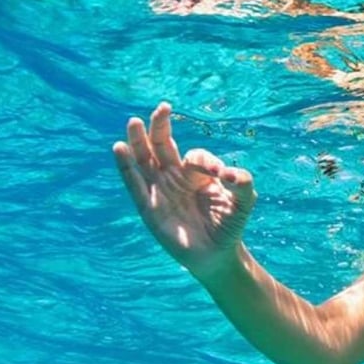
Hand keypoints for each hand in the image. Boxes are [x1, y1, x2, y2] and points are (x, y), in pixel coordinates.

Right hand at [114, 102, 255, 278]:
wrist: (217, 255)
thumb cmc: (229, 225)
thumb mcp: (244, 202)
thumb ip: (244, 183)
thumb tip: (229, 173)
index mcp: (196, 173)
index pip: (195, 156)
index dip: (204, 160)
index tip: (219, 174)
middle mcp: (175, 177)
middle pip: (162, 145)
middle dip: (161, 126)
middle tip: (163, 108)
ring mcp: (160, 190)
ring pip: (144, 160)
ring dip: (138, 141)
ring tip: (133, 122)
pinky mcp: (148, 207)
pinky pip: (134, 184)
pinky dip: (126, 167)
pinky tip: (119, 148)